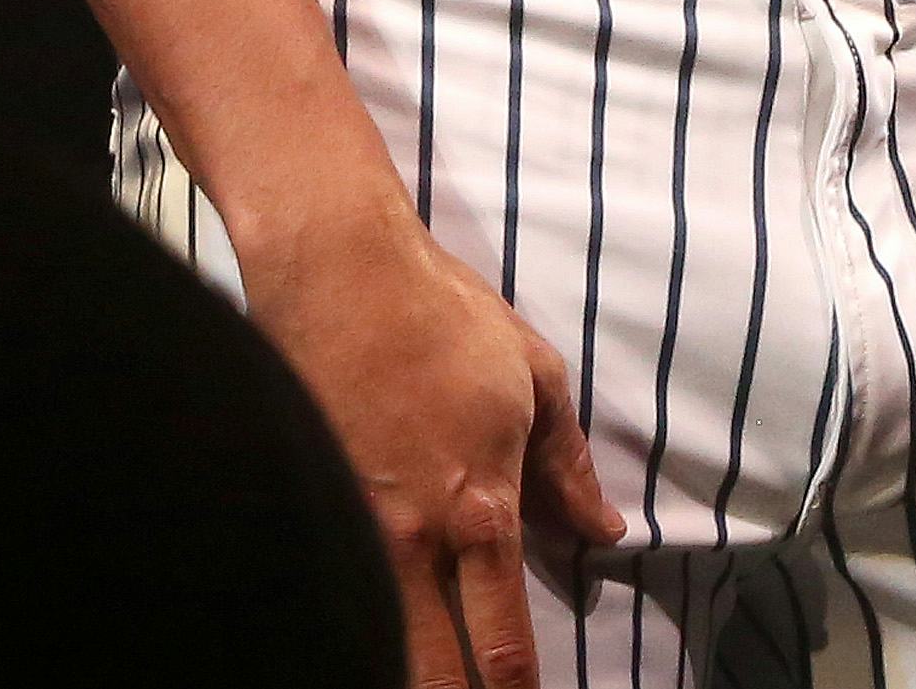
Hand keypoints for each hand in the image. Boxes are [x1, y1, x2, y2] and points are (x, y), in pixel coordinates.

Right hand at [238, 196, 625, 688]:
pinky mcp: (311, 499)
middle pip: (432, 670)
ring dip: (402, 666)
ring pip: (377, 635)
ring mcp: (354, 525)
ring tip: (425, 673)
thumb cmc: (444, 315)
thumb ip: (568, 468)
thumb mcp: (534, 379)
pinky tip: (362, 624)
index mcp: (482, 512)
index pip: (503, 644)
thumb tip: (604, 531)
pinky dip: (351, 612)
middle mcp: (415, 539)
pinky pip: (335, 578)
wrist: (337, 268)